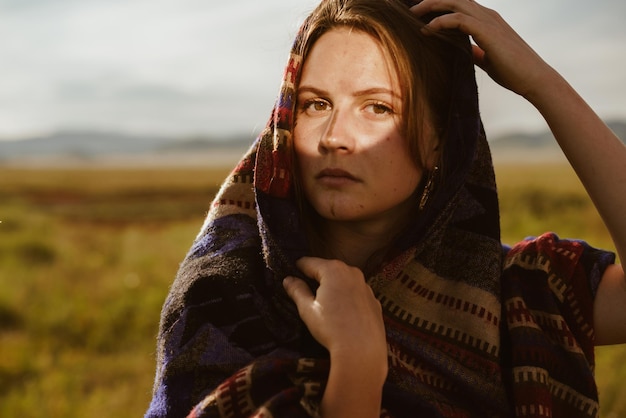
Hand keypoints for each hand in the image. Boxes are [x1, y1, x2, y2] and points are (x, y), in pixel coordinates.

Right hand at [284, 257, 387, 416]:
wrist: (362, 350)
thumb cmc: (331, 328)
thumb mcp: (307, 309)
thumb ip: (297, 291)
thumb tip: (288, 280)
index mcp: (333, 270)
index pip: (309, 262)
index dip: (298, 268)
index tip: (292, 275)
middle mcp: (352, 272)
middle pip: (328, 269)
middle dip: (317, 278)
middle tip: (307, 293)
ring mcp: (366, 286)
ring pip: (344, 281)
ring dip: (334, 288)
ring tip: (326, 305)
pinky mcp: (375, 301)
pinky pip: (356, 294)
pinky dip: (348, 299)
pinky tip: (344, 315)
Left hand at [411, 0, 553, 99]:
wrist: (534, 79)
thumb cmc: (513, 72)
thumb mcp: (488, 59)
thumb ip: (475, 52)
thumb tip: (464, 52)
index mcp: (487, 20)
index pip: (460, 4)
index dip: (440, 5)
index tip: (420, 14)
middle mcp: (488, 15)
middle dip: (431, 1)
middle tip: (411, 11)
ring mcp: (488, 21)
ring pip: (455, 2)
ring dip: (432, 6)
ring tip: (413, 16)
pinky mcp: (488, 32)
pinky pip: (458, 19)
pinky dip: (441, 22)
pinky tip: (427, 30)